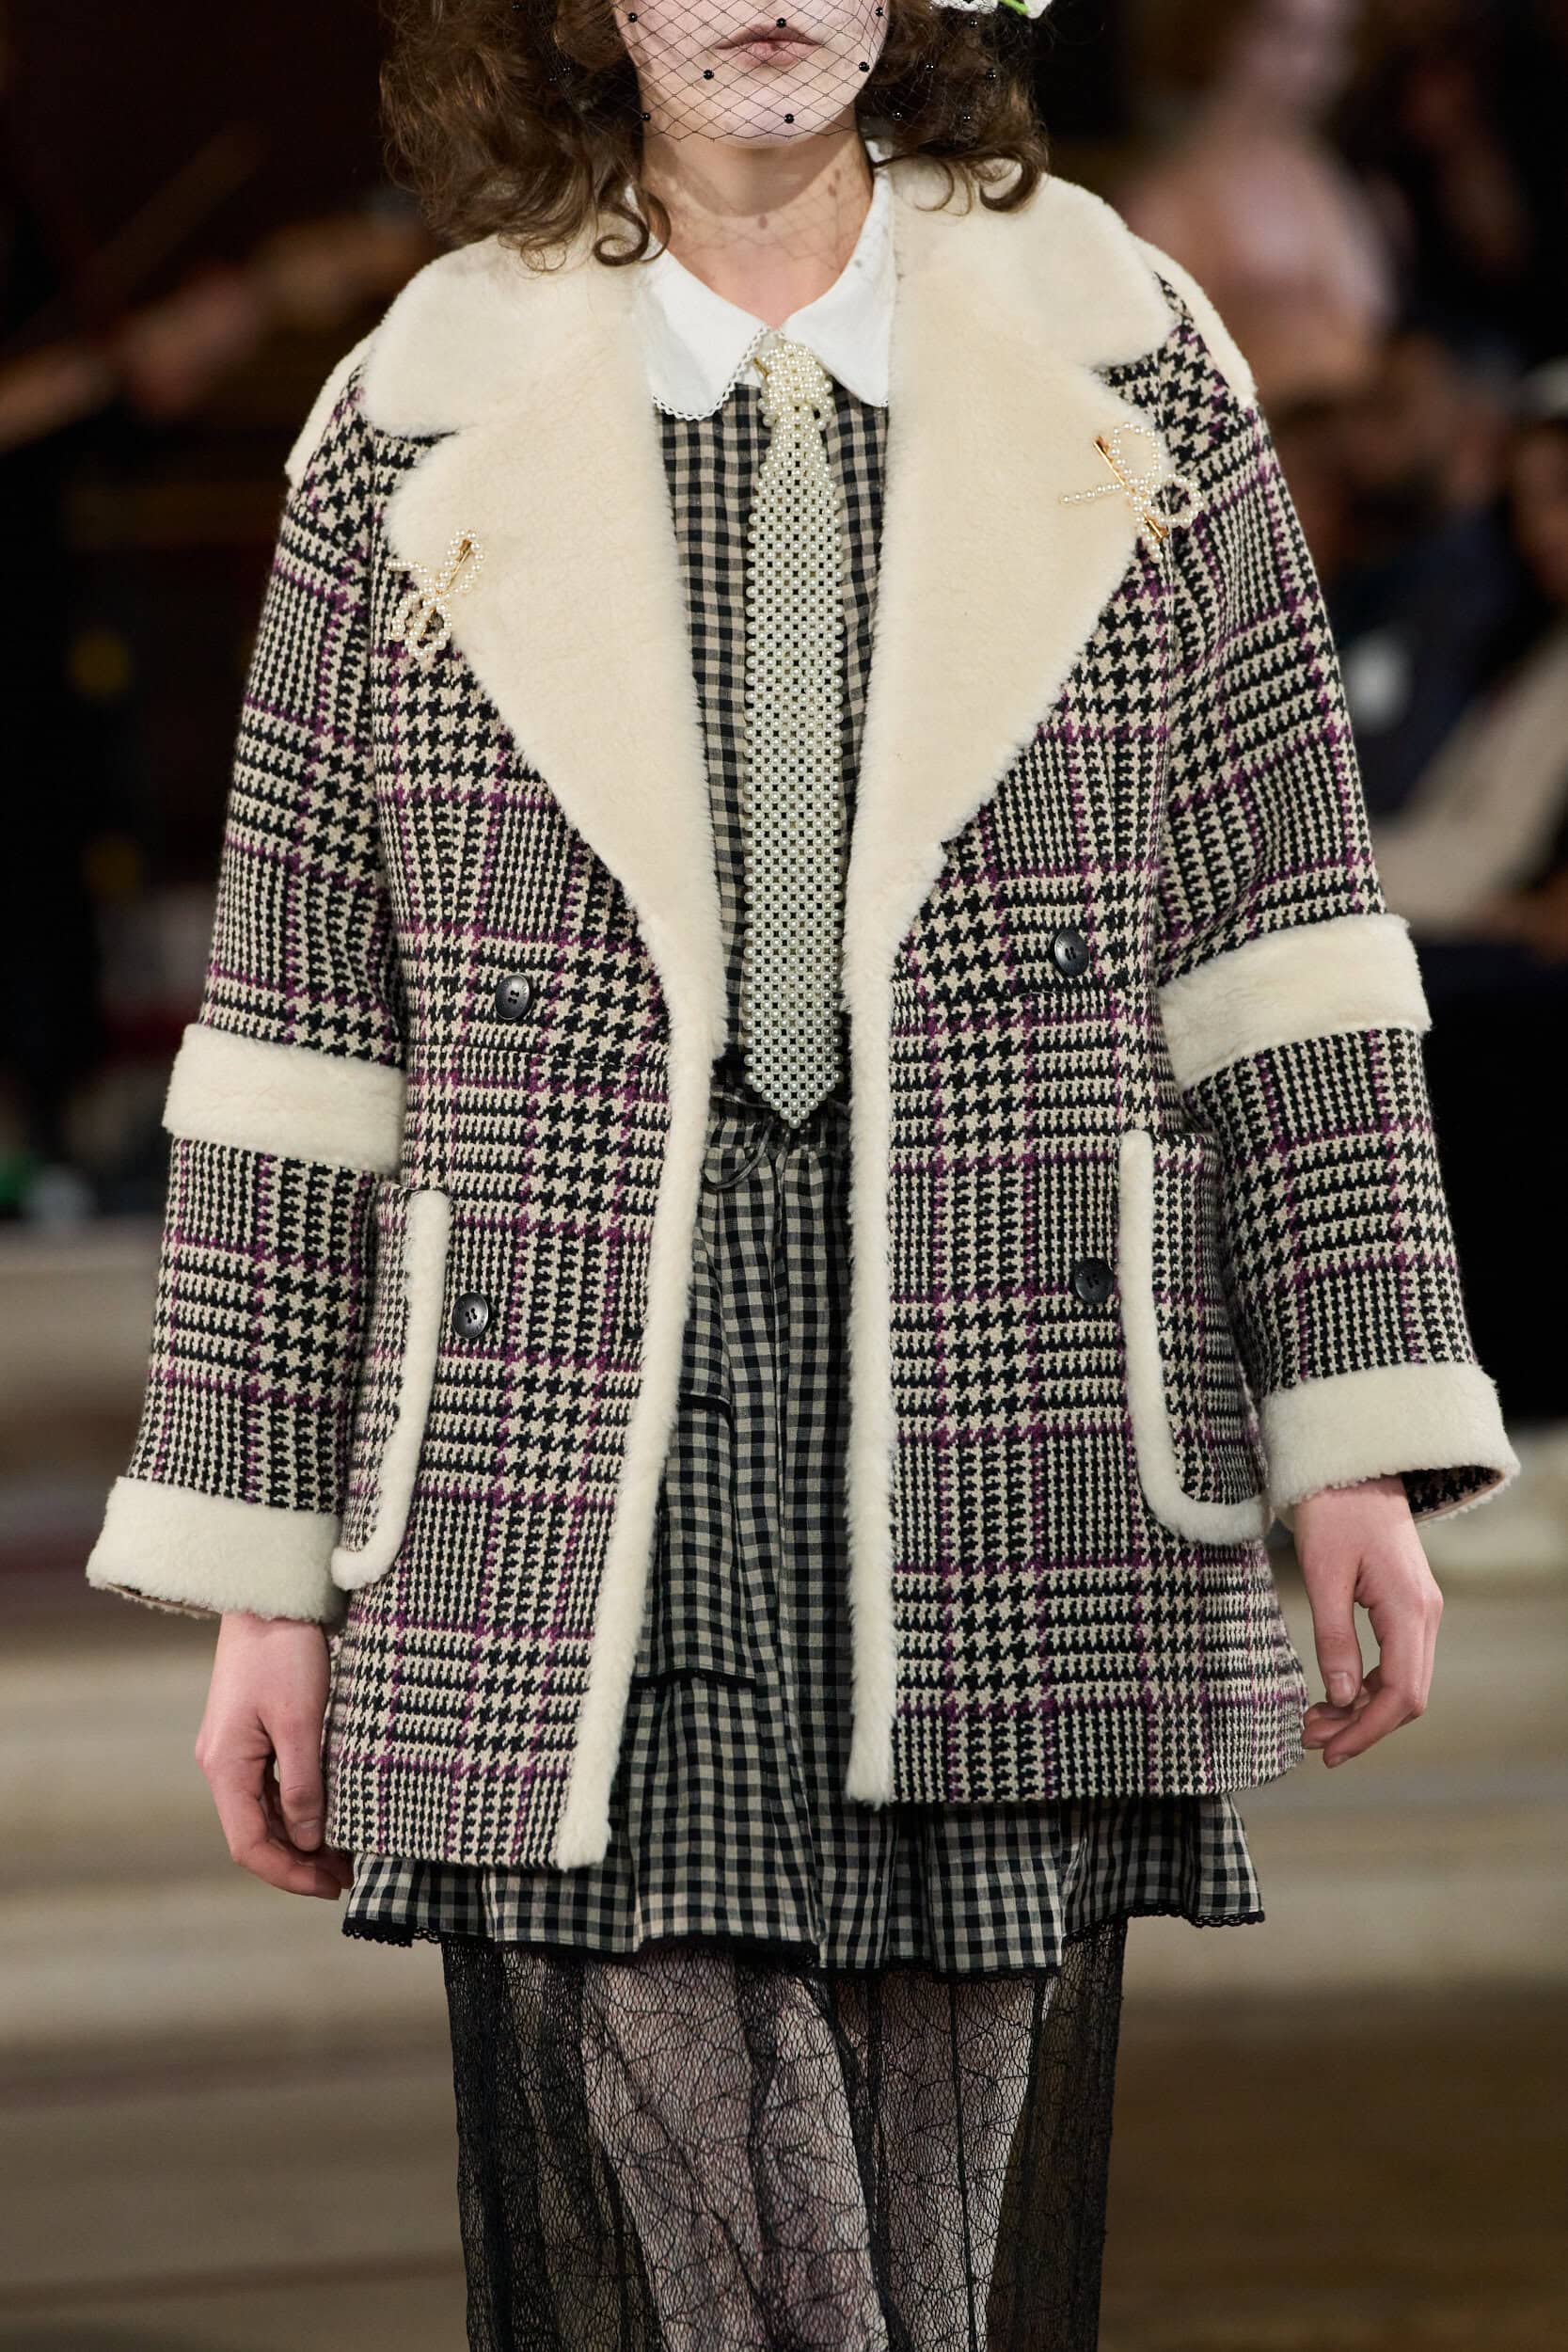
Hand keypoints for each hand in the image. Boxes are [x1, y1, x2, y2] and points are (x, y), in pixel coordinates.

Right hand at [194, 1612, 353, 1897]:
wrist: (271, 1595)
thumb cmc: (285, 1653)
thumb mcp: (301, 1721)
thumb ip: (302, 1785)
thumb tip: (306, 1841)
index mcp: (225, 1767)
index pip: (248, 1845)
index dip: (288, 1874)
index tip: (330, 1886)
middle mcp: (223, 1765)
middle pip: (256, 1833)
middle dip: (299, 1861)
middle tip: (346, 1876)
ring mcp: (236, 1750)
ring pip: (265, 1812)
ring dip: (301, 1837)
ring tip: (346, 1853)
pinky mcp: (253, 1734)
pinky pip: (273, 1786)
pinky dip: (300, 1807)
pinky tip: (330, 1813)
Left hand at [1295, 1472, 1442, 1767]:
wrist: (1352, 1463)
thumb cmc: (1333, 1510)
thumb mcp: (1323, 1574)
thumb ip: (1334, 1638)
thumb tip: (1342, 1697)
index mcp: (1410, 1609)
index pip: (1402, 1694)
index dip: (1367, 1731)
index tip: (1329, 1752)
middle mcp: (1425, 1614)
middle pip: (1407, 1695)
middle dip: (1361, 1726)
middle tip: (1310, 1740)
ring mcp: (1420, 1609)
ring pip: (1402, 1680)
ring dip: (1362, 1708)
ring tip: (1314, 1721)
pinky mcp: (1406, 1603)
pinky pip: (1396, 1659)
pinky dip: (1367, 1684)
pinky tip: (1334, 1692)